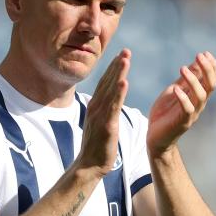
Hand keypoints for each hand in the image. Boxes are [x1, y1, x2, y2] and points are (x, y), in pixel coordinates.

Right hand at [76, 49, 129, 177]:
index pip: (105, 83)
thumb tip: (101, 101)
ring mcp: (100, 115)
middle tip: (126, 50)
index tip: (122, 55)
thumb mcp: (98, 124)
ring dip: (118, 73)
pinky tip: (125, 82)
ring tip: (126, 59)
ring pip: (111, 91)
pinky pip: (113, 107)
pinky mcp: (106, 125)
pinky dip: (119, 93)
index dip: (113, 68)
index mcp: (95, 106)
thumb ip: (100, 110)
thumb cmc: (95, 147)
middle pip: (108, 82)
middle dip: (117, 65)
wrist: (89, 165)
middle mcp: (96, 107)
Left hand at [147, 51, 215, 155]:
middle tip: (199, 55)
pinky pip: (187, 109)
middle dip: (207, 69)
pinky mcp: (182, 122)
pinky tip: (176, 89)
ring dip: (193, 80)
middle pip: (211, 85)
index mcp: (198, 96)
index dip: (211, 66)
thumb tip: (196, 62)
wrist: (155, 136)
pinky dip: (183, 98)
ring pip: (201, 95)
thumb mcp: (175, 90)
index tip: (205, 53)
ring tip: (182, 68)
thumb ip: (186, 79)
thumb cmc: (165, 113)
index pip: (211, 79)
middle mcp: (199, 104)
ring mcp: (192, 114)